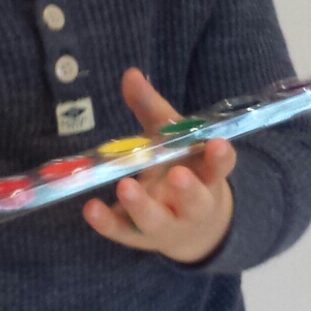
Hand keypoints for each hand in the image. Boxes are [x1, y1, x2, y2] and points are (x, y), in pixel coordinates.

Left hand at [83, 68, 237, 264]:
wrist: (191, 227)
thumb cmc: (181, 170)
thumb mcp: (173, 139)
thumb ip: (154, 109)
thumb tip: (130, 74)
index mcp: (208, 177)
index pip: (220, 168)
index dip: (220, 157)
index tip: (218, 142)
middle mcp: (193, 205)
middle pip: (195, 202)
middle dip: (187, 190)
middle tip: (177, 174)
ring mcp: (167, 225)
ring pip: (157, 221)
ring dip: (142, 206)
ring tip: (126, 186)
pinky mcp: (140, 237)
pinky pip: (124, 233)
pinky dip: (107, 223)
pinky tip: (90, 208)